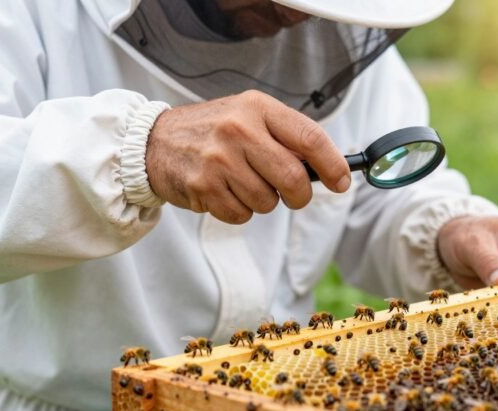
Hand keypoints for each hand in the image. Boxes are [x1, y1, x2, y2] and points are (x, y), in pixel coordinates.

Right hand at [146, 90, 349, 223]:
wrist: (155, 142)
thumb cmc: (213, 131)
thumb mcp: (249, 117)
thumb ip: (286, 137)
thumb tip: (328, 168)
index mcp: (257, 108)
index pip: (310, 137)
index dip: (333, 164)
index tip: (342, 182)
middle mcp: (238, 130)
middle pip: (293, 178)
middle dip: (299, 195)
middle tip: (293, 194)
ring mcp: (219, 159)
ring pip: (268, 202)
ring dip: (263, 201)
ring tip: (242, 182)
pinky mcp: (203, 186)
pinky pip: (241, 215)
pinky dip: (239, 210)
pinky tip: (224, 191)